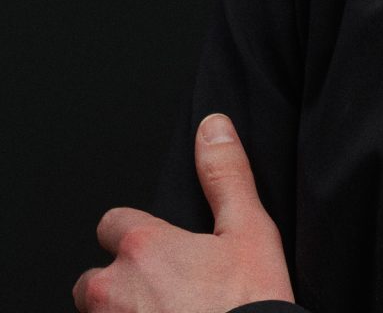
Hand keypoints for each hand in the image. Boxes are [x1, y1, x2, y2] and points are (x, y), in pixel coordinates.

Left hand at [72, 113, 293, 312]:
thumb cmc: (250, 305)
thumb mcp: (250, 230)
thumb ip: (226, 175)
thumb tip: (213, 126)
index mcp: (144, 247)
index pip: (112, 223)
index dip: (136, 235)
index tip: (160, 251)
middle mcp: (113, 290)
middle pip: (93, 280)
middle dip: (119, 287)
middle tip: (165, 298)